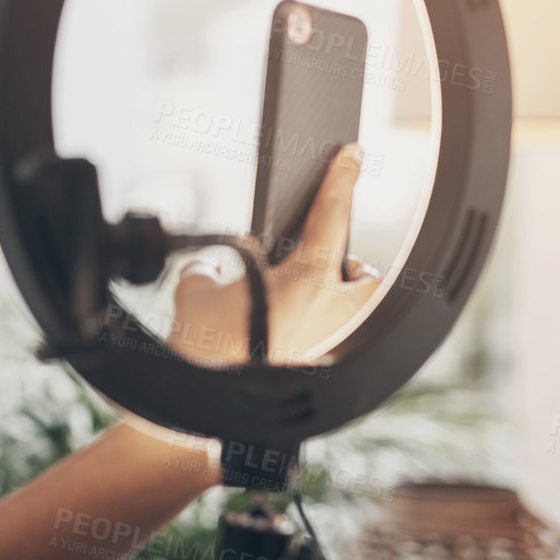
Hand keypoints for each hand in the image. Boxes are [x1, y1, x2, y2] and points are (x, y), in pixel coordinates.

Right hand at [169, 143, 381, 365]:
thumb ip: (215, 264)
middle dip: (343, 270)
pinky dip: (311, 338)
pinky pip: (332, 343)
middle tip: (306, 271)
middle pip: (362, 275)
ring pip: (355, 313)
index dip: (342, 180)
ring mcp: (334, 345)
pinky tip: (278, 343)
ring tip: (290, 310)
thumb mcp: (197, 288)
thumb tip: (219, 264)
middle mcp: (333, 313)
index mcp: (307, 281)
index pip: (331, 217)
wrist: (204, 406)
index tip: (354, 154)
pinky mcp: (323, 372)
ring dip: (333, 305)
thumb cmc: (203, 348)